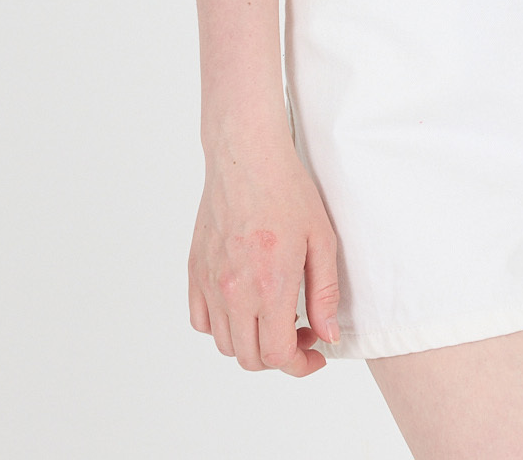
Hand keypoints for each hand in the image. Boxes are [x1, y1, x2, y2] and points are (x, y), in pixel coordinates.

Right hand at [189, 138, 340, 373]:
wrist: (247, 157)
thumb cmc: (287, 191)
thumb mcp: (322, 240)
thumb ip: (325, 293)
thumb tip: (327, 335)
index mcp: (270, 286)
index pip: (277, 356)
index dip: (299, 365)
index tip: (315, 353)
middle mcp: (235, 292)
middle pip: (250, 358)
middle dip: (280, 356)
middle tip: (301, 332)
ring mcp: (210, 283)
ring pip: (225, 344)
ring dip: (251, 343)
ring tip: (273, 317)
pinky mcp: (195, 271)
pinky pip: (201, 320)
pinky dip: (221, 326)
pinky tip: (242, 306)